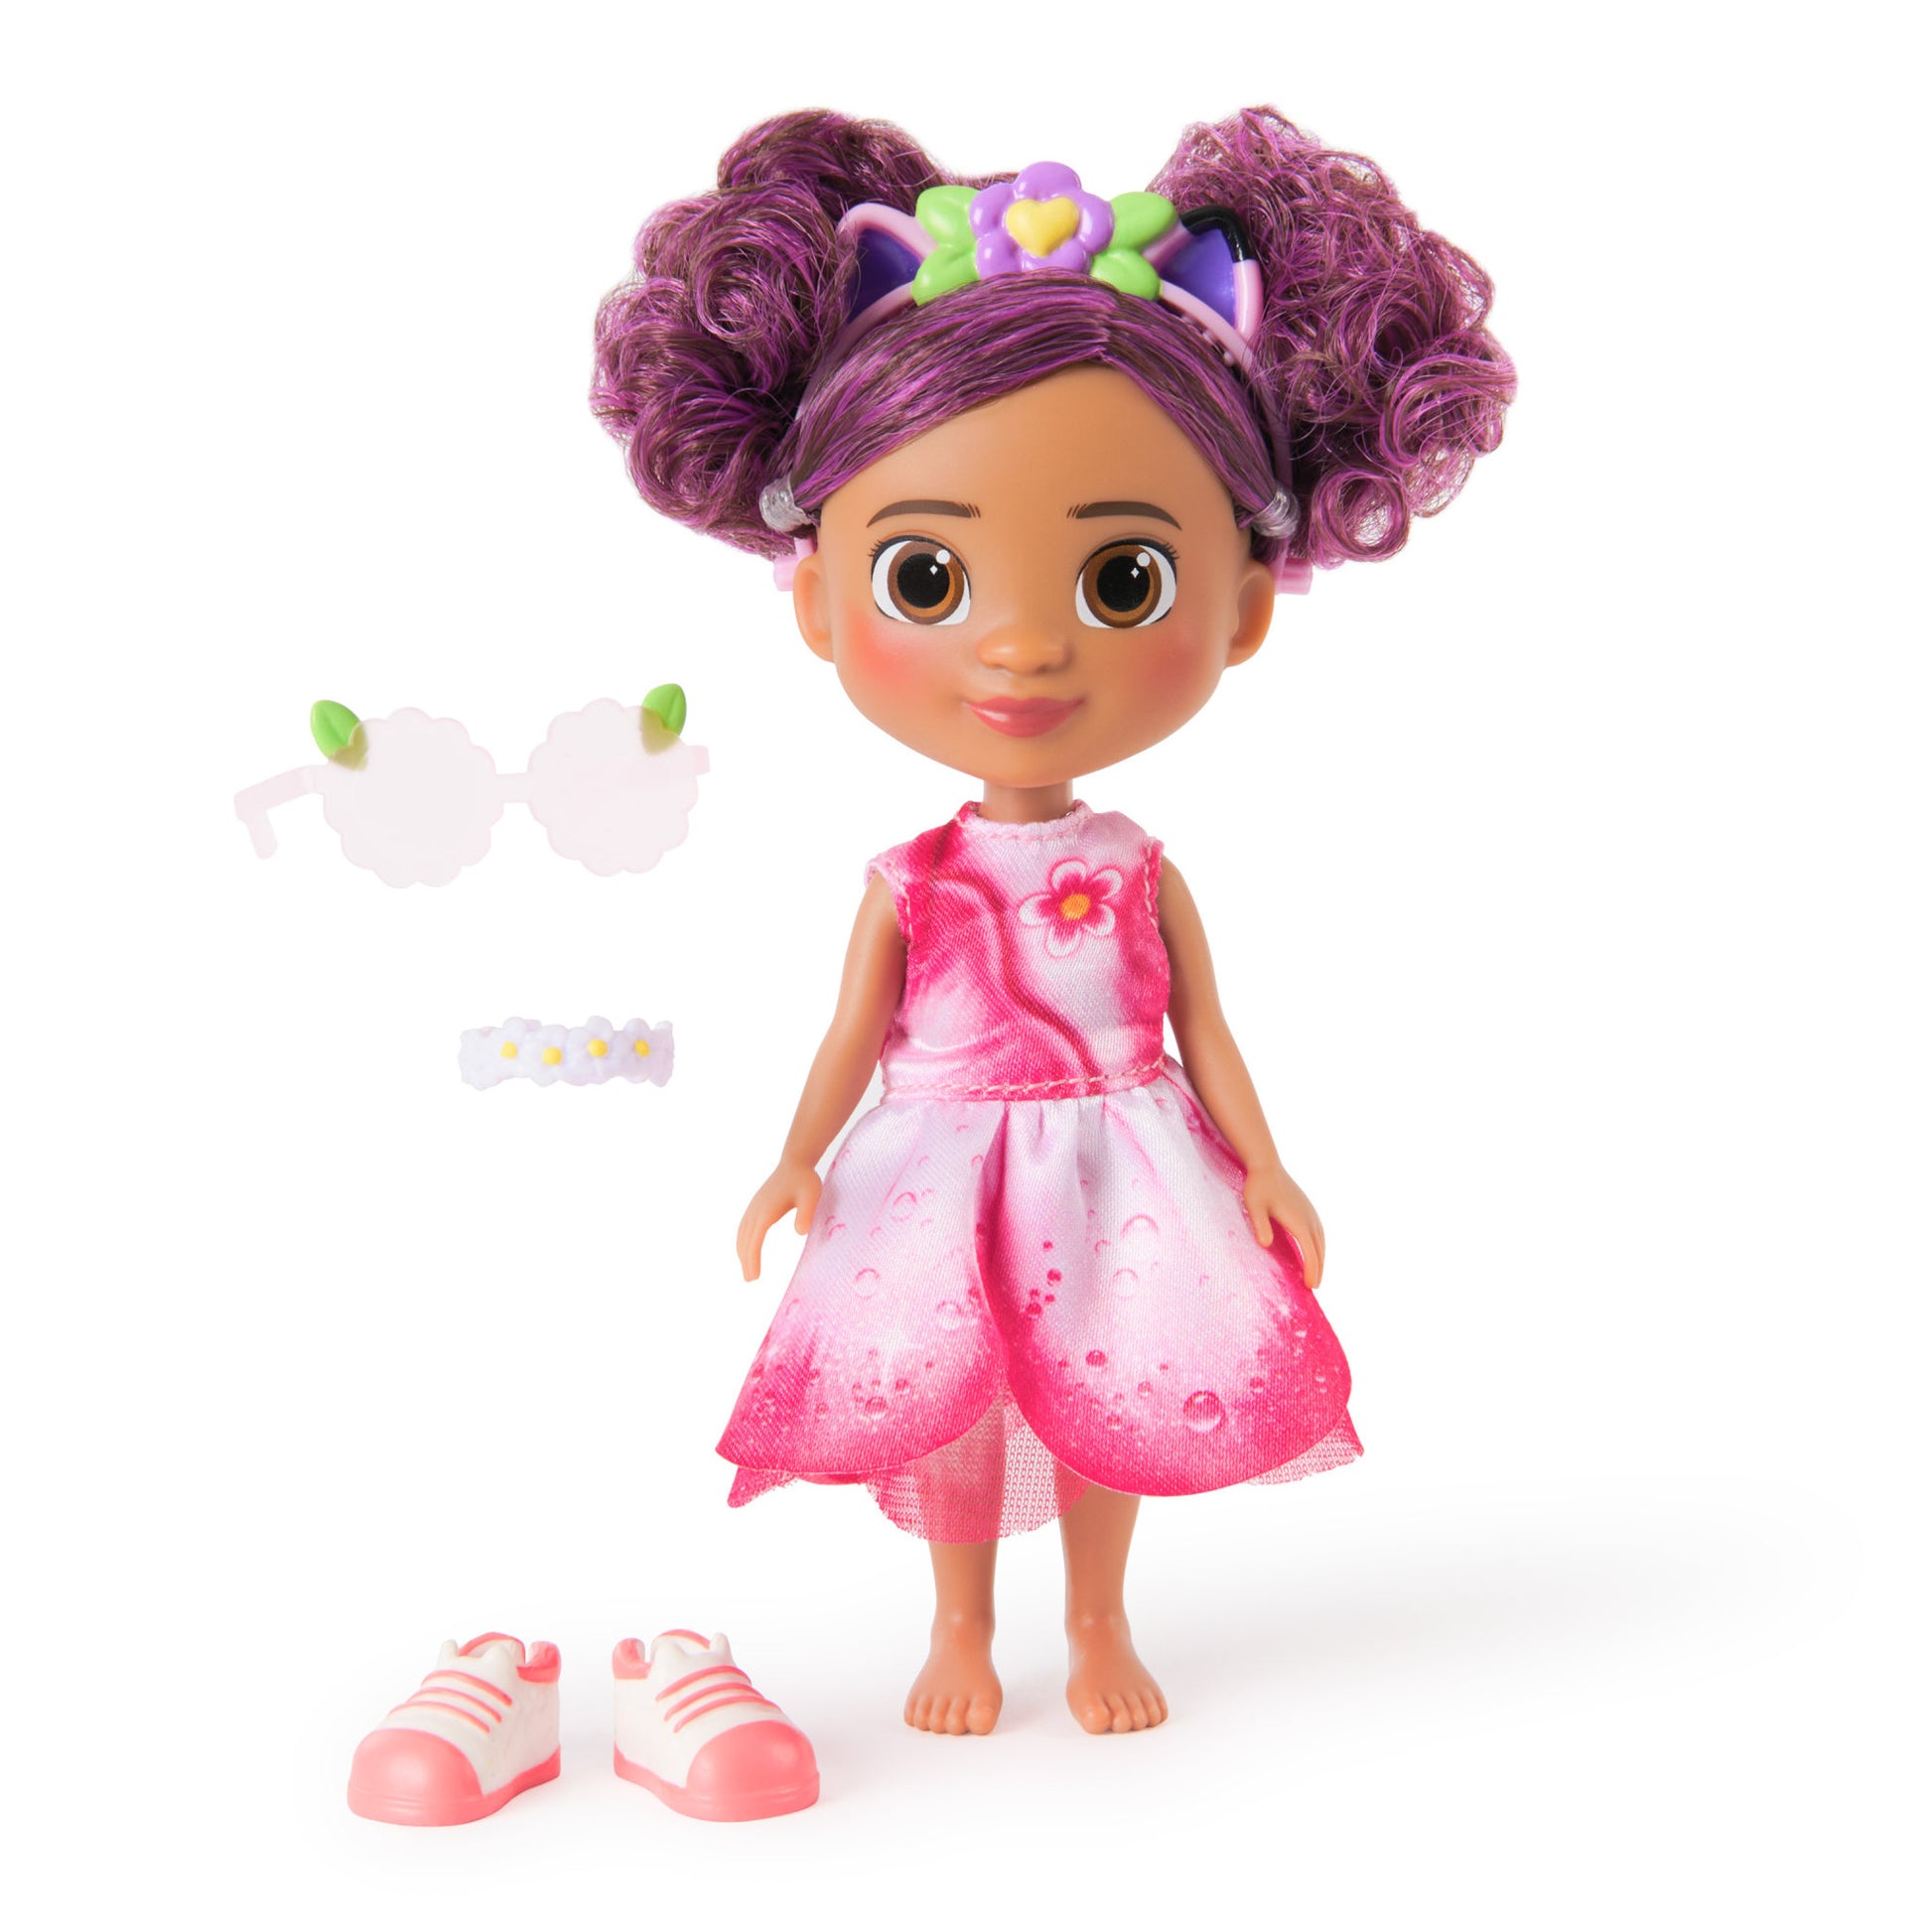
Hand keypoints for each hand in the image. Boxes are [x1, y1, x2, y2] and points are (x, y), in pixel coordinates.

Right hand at [736, 1158, 822, 1281]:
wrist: (795, 1161)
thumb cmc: (805, 1179)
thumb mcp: (811, 1196)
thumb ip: (806, 1213)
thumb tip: (800, 1233)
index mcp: (766, 1210)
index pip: (755, 1239)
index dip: (753, 1259)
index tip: (754, 1276)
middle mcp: (756, 1209)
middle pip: (745, 1239)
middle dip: (746, 1261)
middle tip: (750, 1281)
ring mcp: (754, 1207)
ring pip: (742, 1234)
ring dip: (742, 1252)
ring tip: (747, 1271)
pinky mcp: (756, 1205)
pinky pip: (744, 1227)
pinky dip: (742, 1241)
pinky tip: (746, 1249)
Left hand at [1243, 1163, 1325, 1289]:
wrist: (1266, 1166)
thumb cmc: (1257, 1187)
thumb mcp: (1253, 1206)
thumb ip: (1260, 1225)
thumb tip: (1265, 1244)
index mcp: (1299, 1221)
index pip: (1310, 1252)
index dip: (1312, 1270)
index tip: (1310, 1286)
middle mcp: (1309, 1218)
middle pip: (1319, 1249)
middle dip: (1318, 1268)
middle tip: (1314, 1287)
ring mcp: (1310, 1212)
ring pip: (1321, 1241)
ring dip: (1320, 1258)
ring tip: (1316, 1273)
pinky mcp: (1308, 1208)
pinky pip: (1318, 1232)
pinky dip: (1319, 1246)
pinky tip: (1314, 1250)